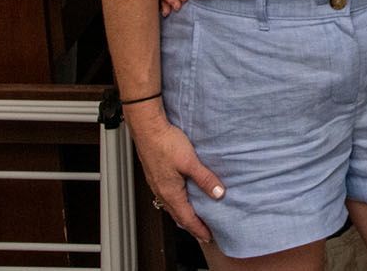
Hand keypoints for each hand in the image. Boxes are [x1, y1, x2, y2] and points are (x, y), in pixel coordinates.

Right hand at [133, 115, 224, 241]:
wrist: (147, 128)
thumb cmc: (166, 143)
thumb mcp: (191, 162)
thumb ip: (205, 178)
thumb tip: (219, 194)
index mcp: (170, 192)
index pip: (187, 218)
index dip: (198, 229)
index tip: (207, 237)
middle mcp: (161, 191)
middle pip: (177, 215)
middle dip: (190, 225)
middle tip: (202, 232)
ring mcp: (156, 184)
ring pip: (171, 206)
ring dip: (182, 214)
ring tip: (192, 218)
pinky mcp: (155, 175)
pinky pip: (166, 196)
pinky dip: (176, 203)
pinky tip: (181, 196)